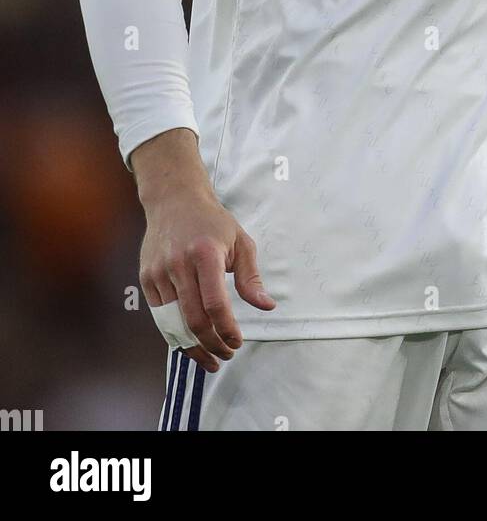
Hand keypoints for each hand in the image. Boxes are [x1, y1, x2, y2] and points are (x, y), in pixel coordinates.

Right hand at [139, 187, 275, 372]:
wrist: (174, 200)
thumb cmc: (212, 222)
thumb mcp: (240, 242)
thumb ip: (250, 277)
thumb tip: (266, 306)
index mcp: (205, 253)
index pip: (215, 304)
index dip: (227, 329)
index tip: (238, 342)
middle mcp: (178, 264)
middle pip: (194, 319)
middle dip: (212, 344)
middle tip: (226, 354)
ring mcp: (158, 272)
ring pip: (174, 324)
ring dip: (193, 347)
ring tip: (210, 358)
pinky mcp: (146, 278)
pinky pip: (161, 316)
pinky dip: (176, 333)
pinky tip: (191, 342)